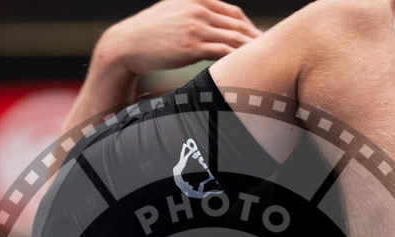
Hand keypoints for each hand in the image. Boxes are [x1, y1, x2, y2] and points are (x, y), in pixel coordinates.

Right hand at [97, 0, 261, 76]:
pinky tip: (246, 69)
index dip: (248, 27)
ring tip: (263, 64)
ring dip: (251, 51)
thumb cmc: (146, 35)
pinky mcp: (192, 44)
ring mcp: (196, 26)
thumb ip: (191, 15)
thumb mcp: (170, 14)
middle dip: (255, 39)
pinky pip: (224, 51)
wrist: (124, 45)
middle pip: (237, 24)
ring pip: (234, 37)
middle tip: (269, 55)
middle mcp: (197, 8)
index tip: (257, 41)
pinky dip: (238, 59)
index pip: (232, 12)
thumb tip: (207, 29)